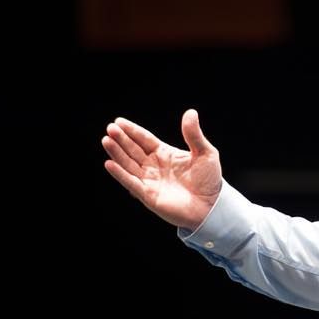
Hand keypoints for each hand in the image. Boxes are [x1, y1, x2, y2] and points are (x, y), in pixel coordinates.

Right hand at [102, 109, 221, 230]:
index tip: (118, 121)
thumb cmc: (209, 180)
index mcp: (165, 154)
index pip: (144, 139)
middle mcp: (154, 166)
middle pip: (133, 150)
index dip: (132, 131)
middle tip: (110, 128)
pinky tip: (110, 164)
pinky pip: (131, 183)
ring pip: (128, 164)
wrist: (212, 206)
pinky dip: (120, 174)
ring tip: (106, 140)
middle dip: (121, 139)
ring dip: (117, 153)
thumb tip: (191, 112)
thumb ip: (194, 134)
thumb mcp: (205, 153)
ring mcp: (150, 181)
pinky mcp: (148, 195)